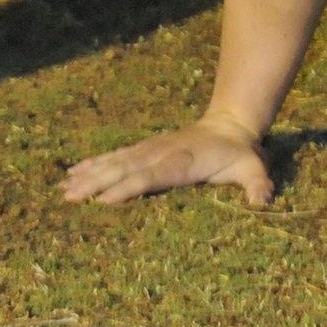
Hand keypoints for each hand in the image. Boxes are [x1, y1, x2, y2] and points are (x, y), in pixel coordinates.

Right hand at [59, 113, 272, 205]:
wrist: (229, 124)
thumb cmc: (240, 154)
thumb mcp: (253, 168)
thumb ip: (257, 185)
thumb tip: (263, 201)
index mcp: (182, 162)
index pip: (152, 176)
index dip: (129, 187)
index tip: (104, 200)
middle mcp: (160, 153)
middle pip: (124, 169)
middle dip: (96, 183)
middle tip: (69, 198)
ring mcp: (149, 149)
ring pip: (114, 162)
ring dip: (88, 175)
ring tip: (63, 188)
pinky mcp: (144, 150)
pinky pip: (115, 158)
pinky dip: (93, 165)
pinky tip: (73, 173)